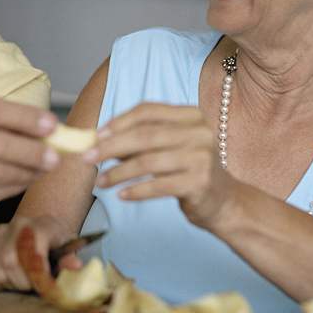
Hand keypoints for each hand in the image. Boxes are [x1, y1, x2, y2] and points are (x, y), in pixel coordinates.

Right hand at [0, 216, 80, 290]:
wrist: (38, 230)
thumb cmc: (54, 243)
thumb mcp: (68, 249)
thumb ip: (69, 258)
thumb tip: (76, 266)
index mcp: (40, 225)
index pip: (32, 251)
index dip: (38, 273)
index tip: (45, 285)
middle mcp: (15, 225)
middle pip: (9, 262)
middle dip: (22, 282)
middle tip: (33, 286)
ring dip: (10, 284)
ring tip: (22, 280)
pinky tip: (9, 276)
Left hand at [83, 103, 231, 227]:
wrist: (224, 201)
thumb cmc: (189, 170)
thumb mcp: (170, 147)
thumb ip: (141, 140)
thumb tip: (98, 141)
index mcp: (191, 115)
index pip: (148, 111)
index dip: (118, 121)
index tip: (96, 135)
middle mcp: (199, 132)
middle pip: (144, 135)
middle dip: (110, 146)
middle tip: (87, 157)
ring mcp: (202, 157)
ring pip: (148, 162)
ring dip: (118, 173)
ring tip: (100, 182)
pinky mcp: (199, 182)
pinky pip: (158, 186)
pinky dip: (136, 190)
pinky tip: (121, 195)